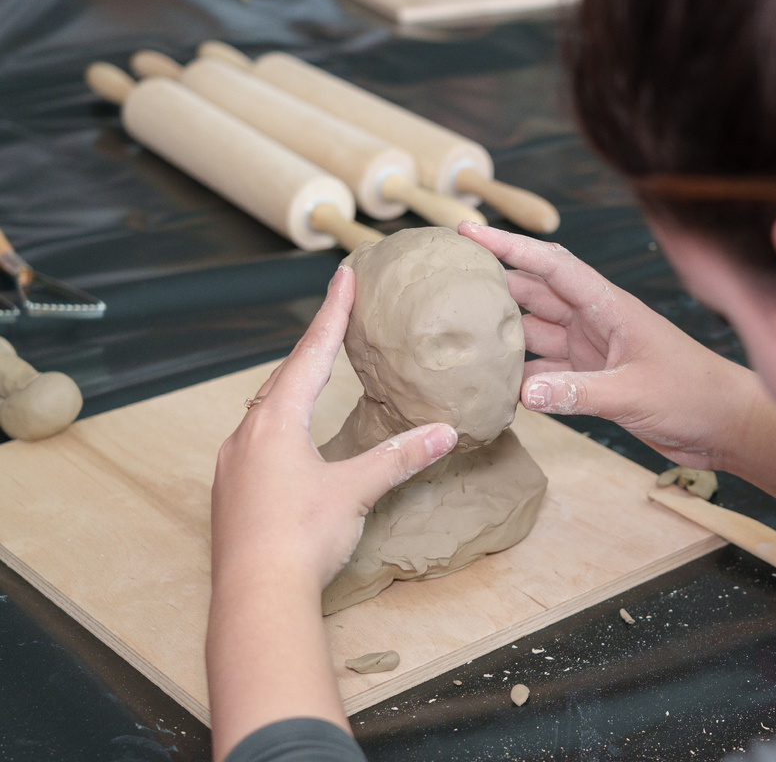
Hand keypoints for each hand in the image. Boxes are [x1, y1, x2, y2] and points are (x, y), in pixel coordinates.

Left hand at [210, 265, 457, 590]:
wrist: (254, 597)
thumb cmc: (300, 539)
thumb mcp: (357, 491)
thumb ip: (399, 457)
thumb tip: (445, 432)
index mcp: (277, 422)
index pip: (312, 353)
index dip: (333, 313)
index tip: (345, 276)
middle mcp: (248, 434)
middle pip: (285, 375)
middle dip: (313, 344)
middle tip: (336, 315)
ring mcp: (235, 463)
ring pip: (267, 407)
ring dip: (294, 384)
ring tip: (315, 369)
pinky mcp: (233, 491)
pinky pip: (258, 438)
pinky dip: (281, 420)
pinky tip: (291, 434)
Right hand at [459, 221, 760, 470]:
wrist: (726, 425)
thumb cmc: (694, 395)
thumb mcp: (635, 392)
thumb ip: (580, 393)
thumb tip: (524, 393)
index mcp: (609, 306)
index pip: (550, 266)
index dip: (508, 247)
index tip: (466, 233)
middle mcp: (596, 322)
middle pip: (534, 293)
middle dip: (493, 283)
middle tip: (444, 281)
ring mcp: (593, 351)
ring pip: (535, 333)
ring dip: (502, 333)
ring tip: (456, 331)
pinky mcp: (593, 380)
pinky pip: (546, 373)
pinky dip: (520, 377)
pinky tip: (491, 384)